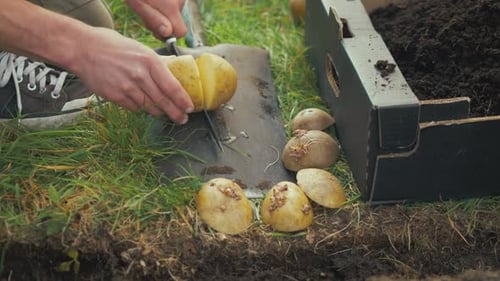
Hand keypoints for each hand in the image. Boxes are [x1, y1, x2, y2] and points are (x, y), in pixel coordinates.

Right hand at [70, 27, 192, 123]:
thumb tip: (172, 73)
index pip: (172, 87)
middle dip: (175, 113)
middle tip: (182, 119)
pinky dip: (140, 108)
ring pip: (149, 107)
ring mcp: (127, 87)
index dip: (183, 100)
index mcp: (150, 61)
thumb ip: (155, 63)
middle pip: (163, 101)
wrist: (83, 49)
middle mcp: (140, 76)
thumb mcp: (140, 49)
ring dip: (159, 112)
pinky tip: (143, 106)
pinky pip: (134, 108)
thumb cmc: (113, 46)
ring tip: (165, 114)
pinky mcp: (115, 96)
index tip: (189, 107)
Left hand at [125, 0, 187, 38]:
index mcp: (171, 7)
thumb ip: (153, 20)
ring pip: (174, 12)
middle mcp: (180, 1)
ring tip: (148, 2)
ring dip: (162, 12)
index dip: (168, 34)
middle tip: (146, 12)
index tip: (155, 30)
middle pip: (176, 22)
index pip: (180, 32)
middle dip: (163, 22)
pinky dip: (164, 4)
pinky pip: (174, 3)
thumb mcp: (138, 4)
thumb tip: (168, 33)